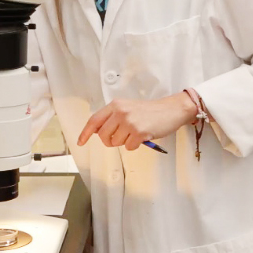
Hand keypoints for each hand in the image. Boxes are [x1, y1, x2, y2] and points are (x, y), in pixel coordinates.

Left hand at [78, 94, 197, 150]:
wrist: (171, 109)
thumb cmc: (150, 111)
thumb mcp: (128, 108)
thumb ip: (113, 118)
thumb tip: (98, 132)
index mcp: (115, 105)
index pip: (94, 120)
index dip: (85, 133)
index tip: (80, 142)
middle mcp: (120, 112)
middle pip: (103, 136)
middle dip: (110, 141)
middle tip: (122, 137)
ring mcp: (129, 122)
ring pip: (116, 143)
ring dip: (125, 142)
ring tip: (135, 133)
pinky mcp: (139, 132)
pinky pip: (129, 147)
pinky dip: (135, 145)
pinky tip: (143, 136)